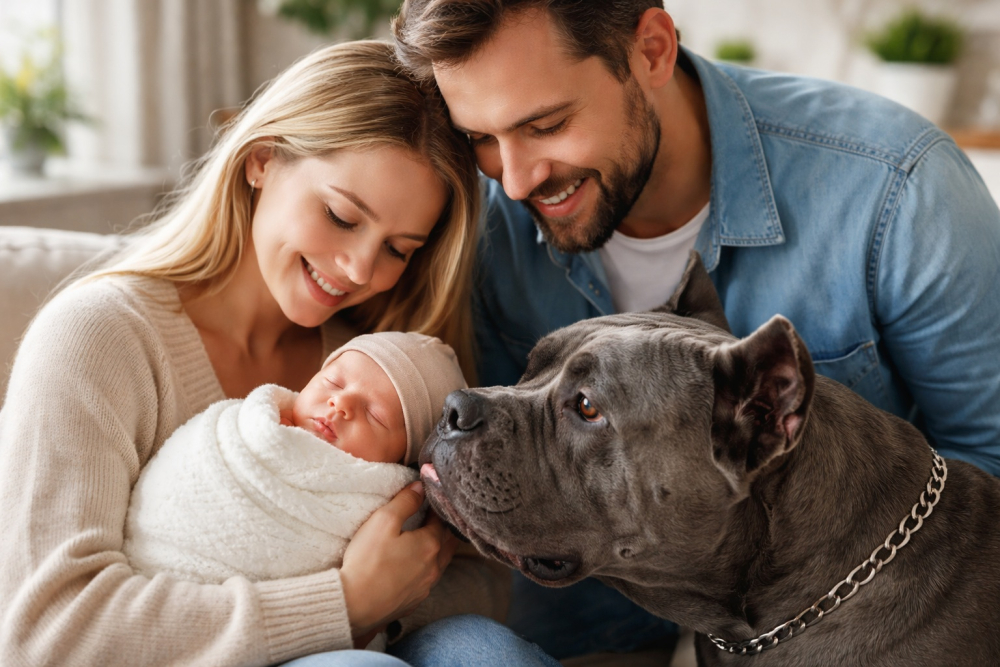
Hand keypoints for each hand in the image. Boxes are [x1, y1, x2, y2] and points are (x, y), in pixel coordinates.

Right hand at [340, 482, 457, 637]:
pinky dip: (424, 570)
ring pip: (439, 563)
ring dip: (435, 550)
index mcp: (430, 544)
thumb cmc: (367, 561)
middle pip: (446, 542)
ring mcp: (425, 587)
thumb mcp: (384, 521)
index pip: (441, 519)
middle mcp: (434, 567)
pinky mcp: (413, 601)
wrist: (354, 605)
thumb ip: (405, 501)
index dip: (436, 507)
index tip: (430, 498)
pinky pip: (426, 581)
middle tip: (433, 517)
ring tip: (425, 540)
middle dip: (442, 528)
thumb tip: (421, 487)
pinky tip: (412, 567)